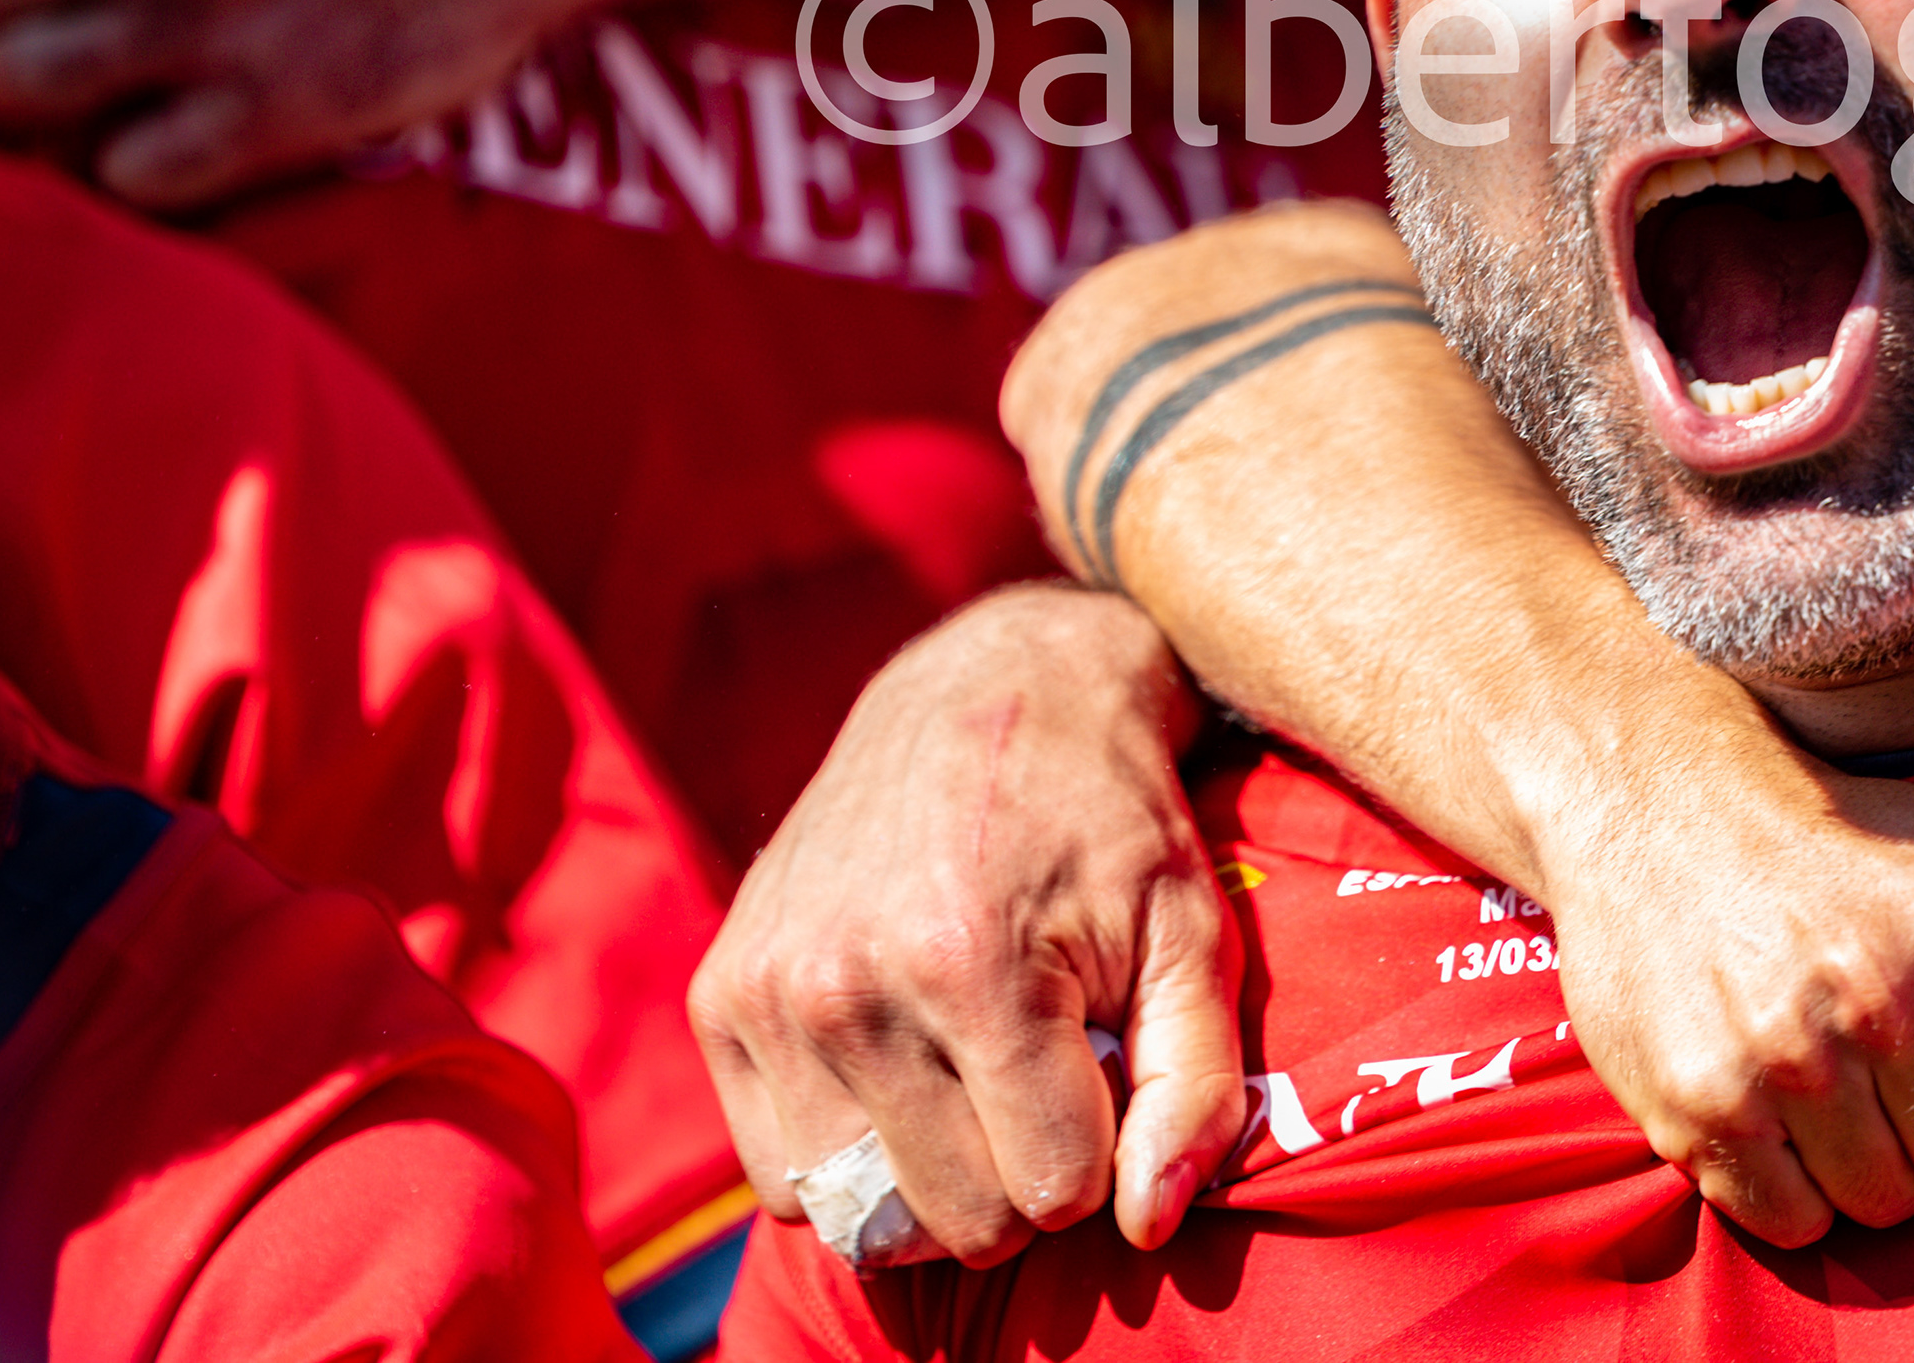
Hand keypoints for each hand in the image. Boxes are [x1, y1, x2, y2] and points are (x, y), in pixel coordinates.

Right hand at [691, 584, 1245, 1262]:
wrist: (987, 689)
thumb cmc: (1109, 819)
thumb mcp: (1191, 930)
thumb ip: (1194, 1085)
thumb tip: (1148, 1223)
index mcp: (973, 968)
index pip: (1050, 1190)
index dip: (1099, 1153)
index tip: (1102, 1075)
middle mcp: (849, 987)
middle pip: (957, 1218)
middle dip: (1022, 1170)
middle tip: (1042, 1076)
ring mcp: (770, 994)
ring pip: (861, 1218)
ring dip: (932, 1179)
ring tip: (972, 1079)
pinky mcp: (719, 996)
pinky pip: (780, 1179)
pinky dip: (846, 1160)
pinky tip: (899, 1075)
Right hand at [1535, 742, 1913, 1246]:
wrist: (1663, 808)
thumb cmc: (1861, 858)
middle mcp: (1888, 988)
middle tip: (1896, 1060)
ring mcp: (1789, 1051)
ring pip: (1889, 1209)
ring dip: (1870, 1163)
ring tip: (1832, 1074)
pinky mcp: (1703, 1102)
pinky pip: (1794, 1224)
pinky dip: (1790, 1185)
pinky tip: (1772, 1102)